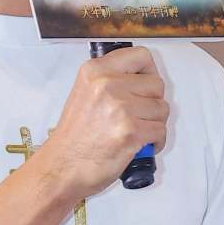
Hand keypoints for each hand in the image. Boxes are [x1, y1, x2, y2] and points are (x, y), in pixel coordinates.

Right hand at [39, 46, 169, 202]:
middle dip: (152, 103)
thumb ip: (109, 81)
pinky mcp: (131, 132)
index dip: (149, 72)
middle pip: (157, 84)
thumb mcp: (83, 94)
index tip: (145, 86)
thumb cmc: (72, 139)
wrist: (61, 168)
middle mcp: (107, 85)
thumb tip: (140, 80)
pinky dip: (155, 142)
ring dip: (154, 124)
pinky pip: (161, 131)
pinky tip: (139, 145)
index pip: (141, 56)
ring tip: (136, 132)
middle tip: (138, 116)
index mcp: (95, 71)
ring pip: (162, 109)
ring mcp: (120, 108)